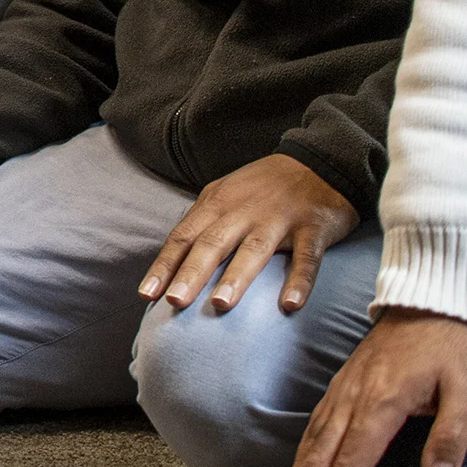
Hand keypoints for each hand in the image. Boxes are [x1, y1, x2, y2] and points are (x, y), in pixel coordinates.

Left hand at [139, 153, 358, 314]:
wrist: (319, 162)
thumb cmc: (264, 188)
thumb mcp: (226, 196)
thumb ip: (203, 225)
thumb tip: (172, 264)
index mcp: (217, 203)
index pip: (184, 237)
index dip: (165, 265)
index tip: (146, 294)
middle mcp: (243, 210)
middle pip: (212, 243)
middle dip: (192, 273)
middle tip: (175, 302)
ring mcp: (279, 218)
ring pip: (254, 249)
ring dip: (236, 277)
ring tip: (220, 304)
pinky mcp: (313, 228)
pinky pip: (307, 258)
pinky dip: (300, 281)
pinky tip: (290, 305)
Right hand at [283, 309, 466, 466]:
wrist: (429, 297)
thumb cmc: (450, 343)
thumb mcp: (465, 387)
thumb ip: (451, 435)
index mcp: (381, 403)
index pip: (352, 464)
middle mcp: (352, 400)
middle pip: (319, 461)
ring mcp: (343, 392)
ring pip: (311, 445)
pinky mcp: (343, 388)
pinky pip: (315, 428)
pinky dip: (302, 458)